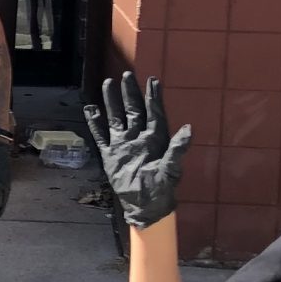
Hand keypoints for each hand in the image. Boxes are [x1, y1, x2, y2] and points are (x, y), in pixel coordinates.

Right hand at [83, 72, 193, 229]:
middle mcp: (138, 137)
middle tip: (127, 76)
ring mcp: (123, 145)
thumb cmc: (162, 188)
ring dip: (112, 102)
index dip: (153, 97)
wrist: (144, 205)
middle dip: (130, 93)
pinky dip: (95, 123)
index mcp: (155, 139)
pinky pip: (101, 135)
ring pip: (116, 118)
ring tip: (107, 84)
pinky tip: (91, 110)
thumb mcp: (172, 169)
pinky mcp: (110, 155)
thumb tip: (189, 128)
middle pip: (133, 110)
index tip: (153, 80)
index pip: (153, 112)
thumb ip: (178, 149)